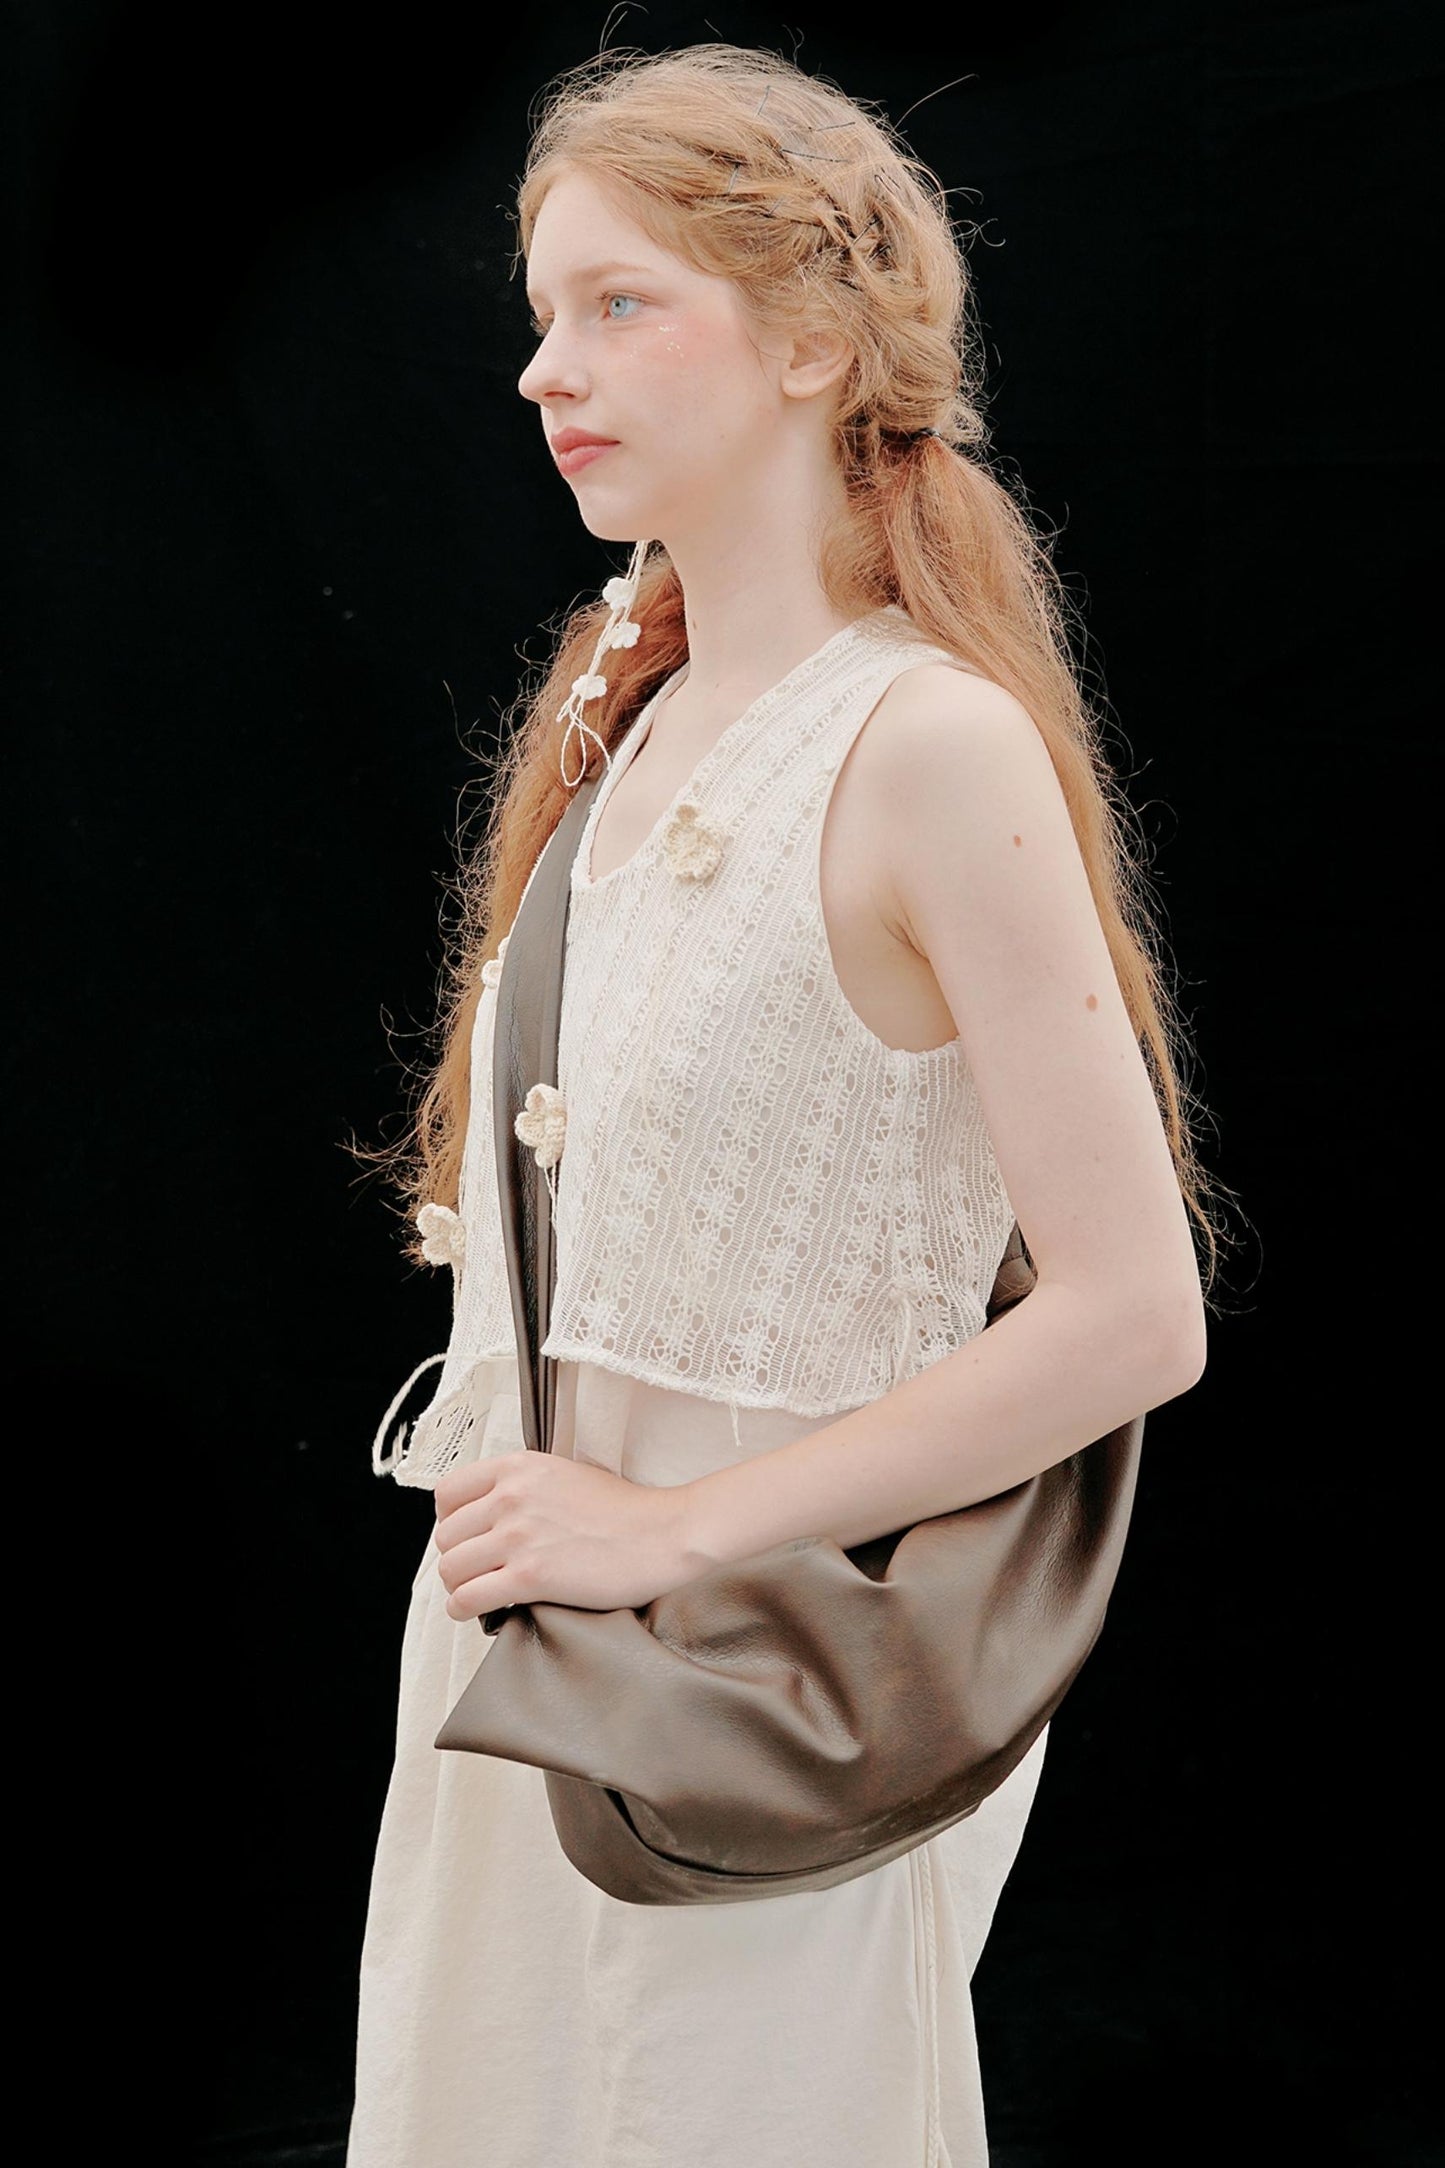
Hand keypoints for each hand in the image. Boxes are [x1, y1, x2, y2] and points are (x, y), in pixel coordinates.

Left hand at [433, 1450, 705, 1621]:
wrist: (661, 1534)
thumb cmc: (622, 1509)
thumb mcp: (564, 1474)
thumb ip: (523, 1486)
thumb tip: (491, 1513)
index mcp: (518, 1468)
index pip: (447, 1494)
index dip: (450, 1520)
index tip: (465, 1535)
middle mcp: (511, 1497)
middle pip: (446, 1535)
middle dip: (457, 1556)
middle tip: (477, 1570)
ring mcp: (519, 1537)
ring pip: (450, 1568)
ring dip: (458, 1585)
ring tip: (476, 1591)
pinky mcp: (530, 1577)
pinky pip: (468, 1597)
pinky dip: (462, 1608)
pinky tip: (475, 1610)